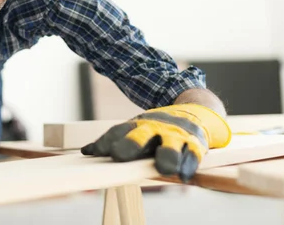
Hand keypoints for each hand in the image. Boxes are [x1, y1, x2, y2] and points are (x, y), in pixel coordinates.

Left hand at [81, 103, 231, 181]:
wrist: (196, 109)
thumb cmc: (158, 127)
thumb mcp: (137, 129)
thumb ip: (114, 141)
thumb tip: (86, 152)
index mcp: (139, 124)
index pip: (119, 131)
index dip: (106, 141)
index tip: (92, 152)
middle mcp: (156, 128)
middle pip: (141, 136)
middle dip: (130, 144)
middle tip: (118, 154)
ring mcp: (176, 135)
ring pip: (170, 145)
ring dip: (167, 155)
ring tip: (164, 167)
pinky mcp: (195, 144)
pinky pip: (192, 155)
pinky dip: (187, 165)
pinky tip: (183, 174)